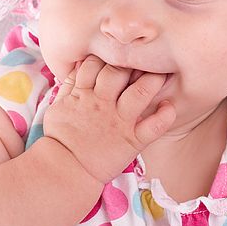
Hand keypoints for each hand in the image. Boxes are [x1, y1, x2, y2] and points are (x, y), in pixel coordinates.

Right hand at [42, 54, 176, 183]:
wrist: (65, 169)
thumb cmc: (60, 139)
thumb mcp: (57, 108)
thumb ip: (68, 87)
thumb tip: (78, 67)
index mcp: (83, 94)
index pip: (95, 64)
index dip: (106, 56)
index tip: (115, 56)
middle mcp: (102, 103)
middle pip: (119, 71)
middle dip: (132, 62)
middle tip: (144, 59)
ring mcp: (119, 121)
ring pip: (140, 92)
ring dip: (153, 81)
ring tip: (162, 75)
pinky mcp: (132, 140)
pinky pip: (154, 127)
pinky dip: (165, 116)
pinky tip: (169, 107)